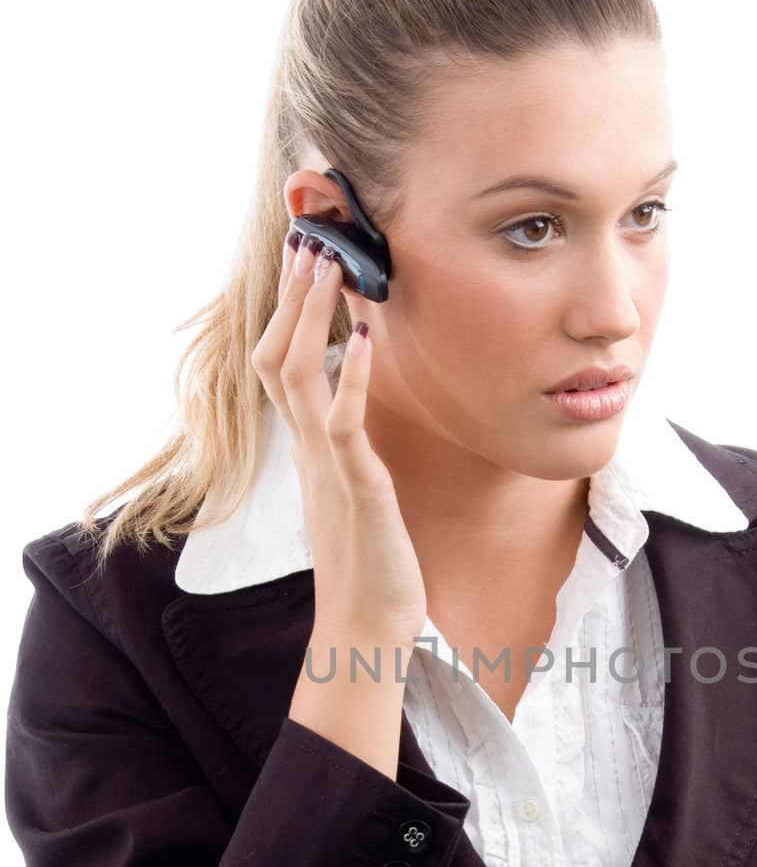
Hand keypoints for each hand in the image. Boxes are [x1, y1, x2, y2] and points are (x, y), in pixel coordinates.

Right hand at [251, 232, 427, 653]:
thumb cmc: (369, 561)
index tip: (303, 260)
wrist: (366, 625)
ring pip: (298, 377)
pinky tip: (368, 340)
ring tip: (328, 267)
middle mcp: (307, 450)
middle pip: (276, 357)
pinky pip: (343, 424)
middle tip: (309, 240)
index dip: (289, 311)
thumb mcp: (355, 489)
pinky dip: (352, 378)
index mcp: (308, 449)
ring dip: (312, 319)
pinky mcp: (356, 488)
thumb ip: (346, 446)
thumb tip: (355, 408)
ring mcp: (327, 467)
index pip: (282, 364)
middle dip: (291, 298)